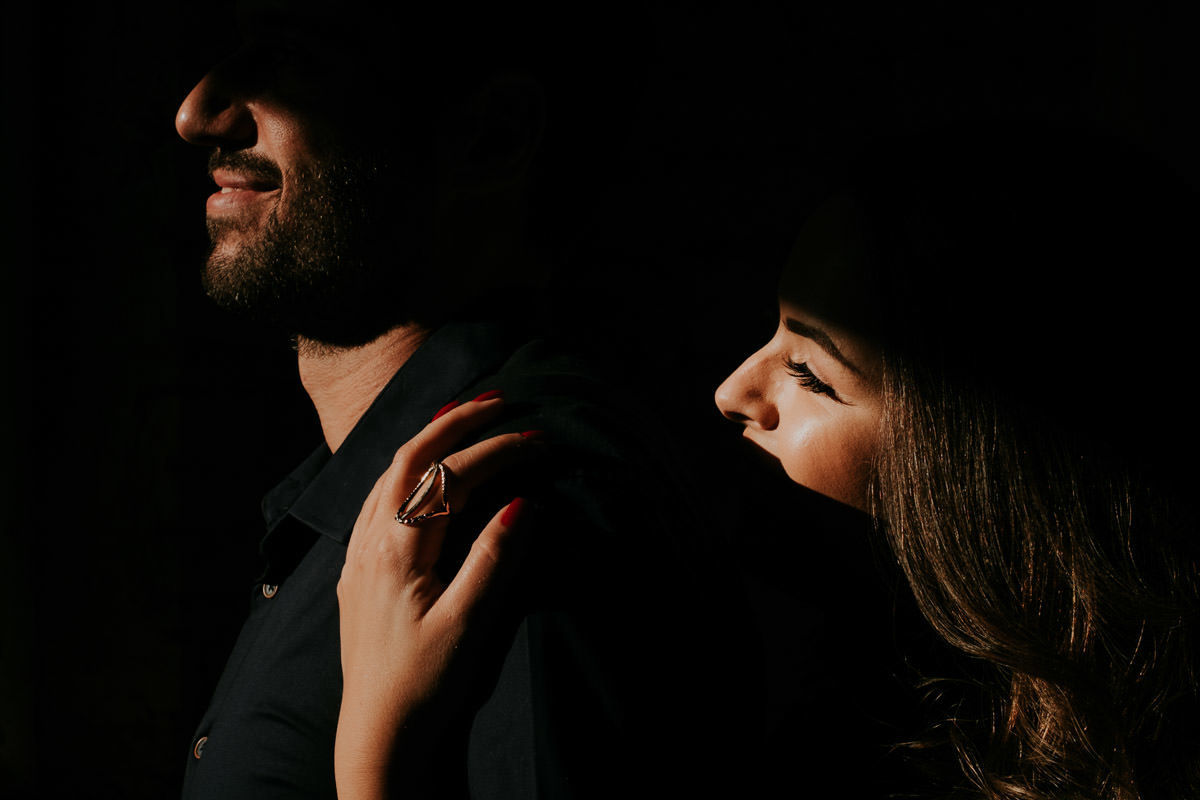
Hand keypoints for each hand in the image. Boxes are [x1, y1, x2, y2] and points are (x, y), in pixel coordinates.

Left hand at [334, 393, 540, 799]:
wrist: (376, 733)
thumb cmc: (424, 683)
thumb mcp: (467, 624)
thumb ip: (493, 558)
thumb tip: (522, 500)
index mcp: (397, 549)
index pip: (451, 478)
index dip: (497, 452)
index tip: (538, 439)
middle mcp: (369, 541)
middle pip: (411, 458)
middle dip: (454, 422)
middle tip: (497, 399)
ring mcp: (356, 554)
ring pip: (388, 473)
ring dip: (427, 439)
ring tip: (462, 417)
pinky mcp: (355, 570)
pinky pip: (376, 497)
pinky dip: (405, 468)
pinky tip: (419, 471)